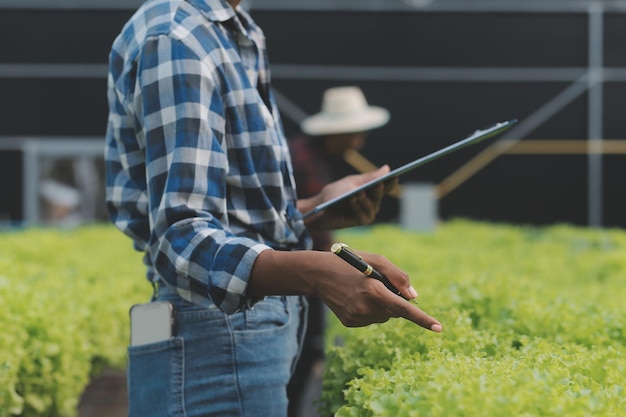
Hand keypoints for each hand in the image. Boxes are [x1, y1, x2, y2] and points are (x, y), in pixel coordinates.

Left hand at [301, 166, 398, 230]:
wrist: (320, 207)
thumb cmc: (336, 192)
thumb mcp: (352, 182)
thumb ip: (369, 177)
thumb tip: (387, 168)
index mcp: (372, 191)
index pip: (385, 187)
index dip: (391, 182)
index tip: (395, 176)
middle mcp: (372, 202)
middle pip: (380, 195)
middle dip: (379, 189)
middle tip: (380, 183)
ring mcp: (367, 212)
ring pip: (371, 205)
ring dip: (365, 199)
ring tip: (359, 192)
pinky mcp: (360, 221)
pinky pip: (362, 214)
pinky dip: (357, 206)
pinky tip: (353, 199)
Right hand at [317, 251, 441, 330]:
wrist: (317, 274)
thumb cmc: (350, 262)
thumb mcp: (376, 259)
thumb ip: (399, 276)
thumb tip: (413, 297)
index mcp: (373, 290)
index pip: (404, 309)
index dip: (423, 319)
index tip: (439, 328)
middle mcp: (365, 307)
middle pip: (395, 311)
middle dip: (395, 300)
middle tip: (379, 283)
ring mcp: (356, 317)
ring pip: (384, 316)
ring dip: (382, 305)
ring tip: (363, 289)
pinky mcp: (350, 323)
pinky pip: (371, 319)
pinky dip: (370, 310)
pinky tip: (356, 298)